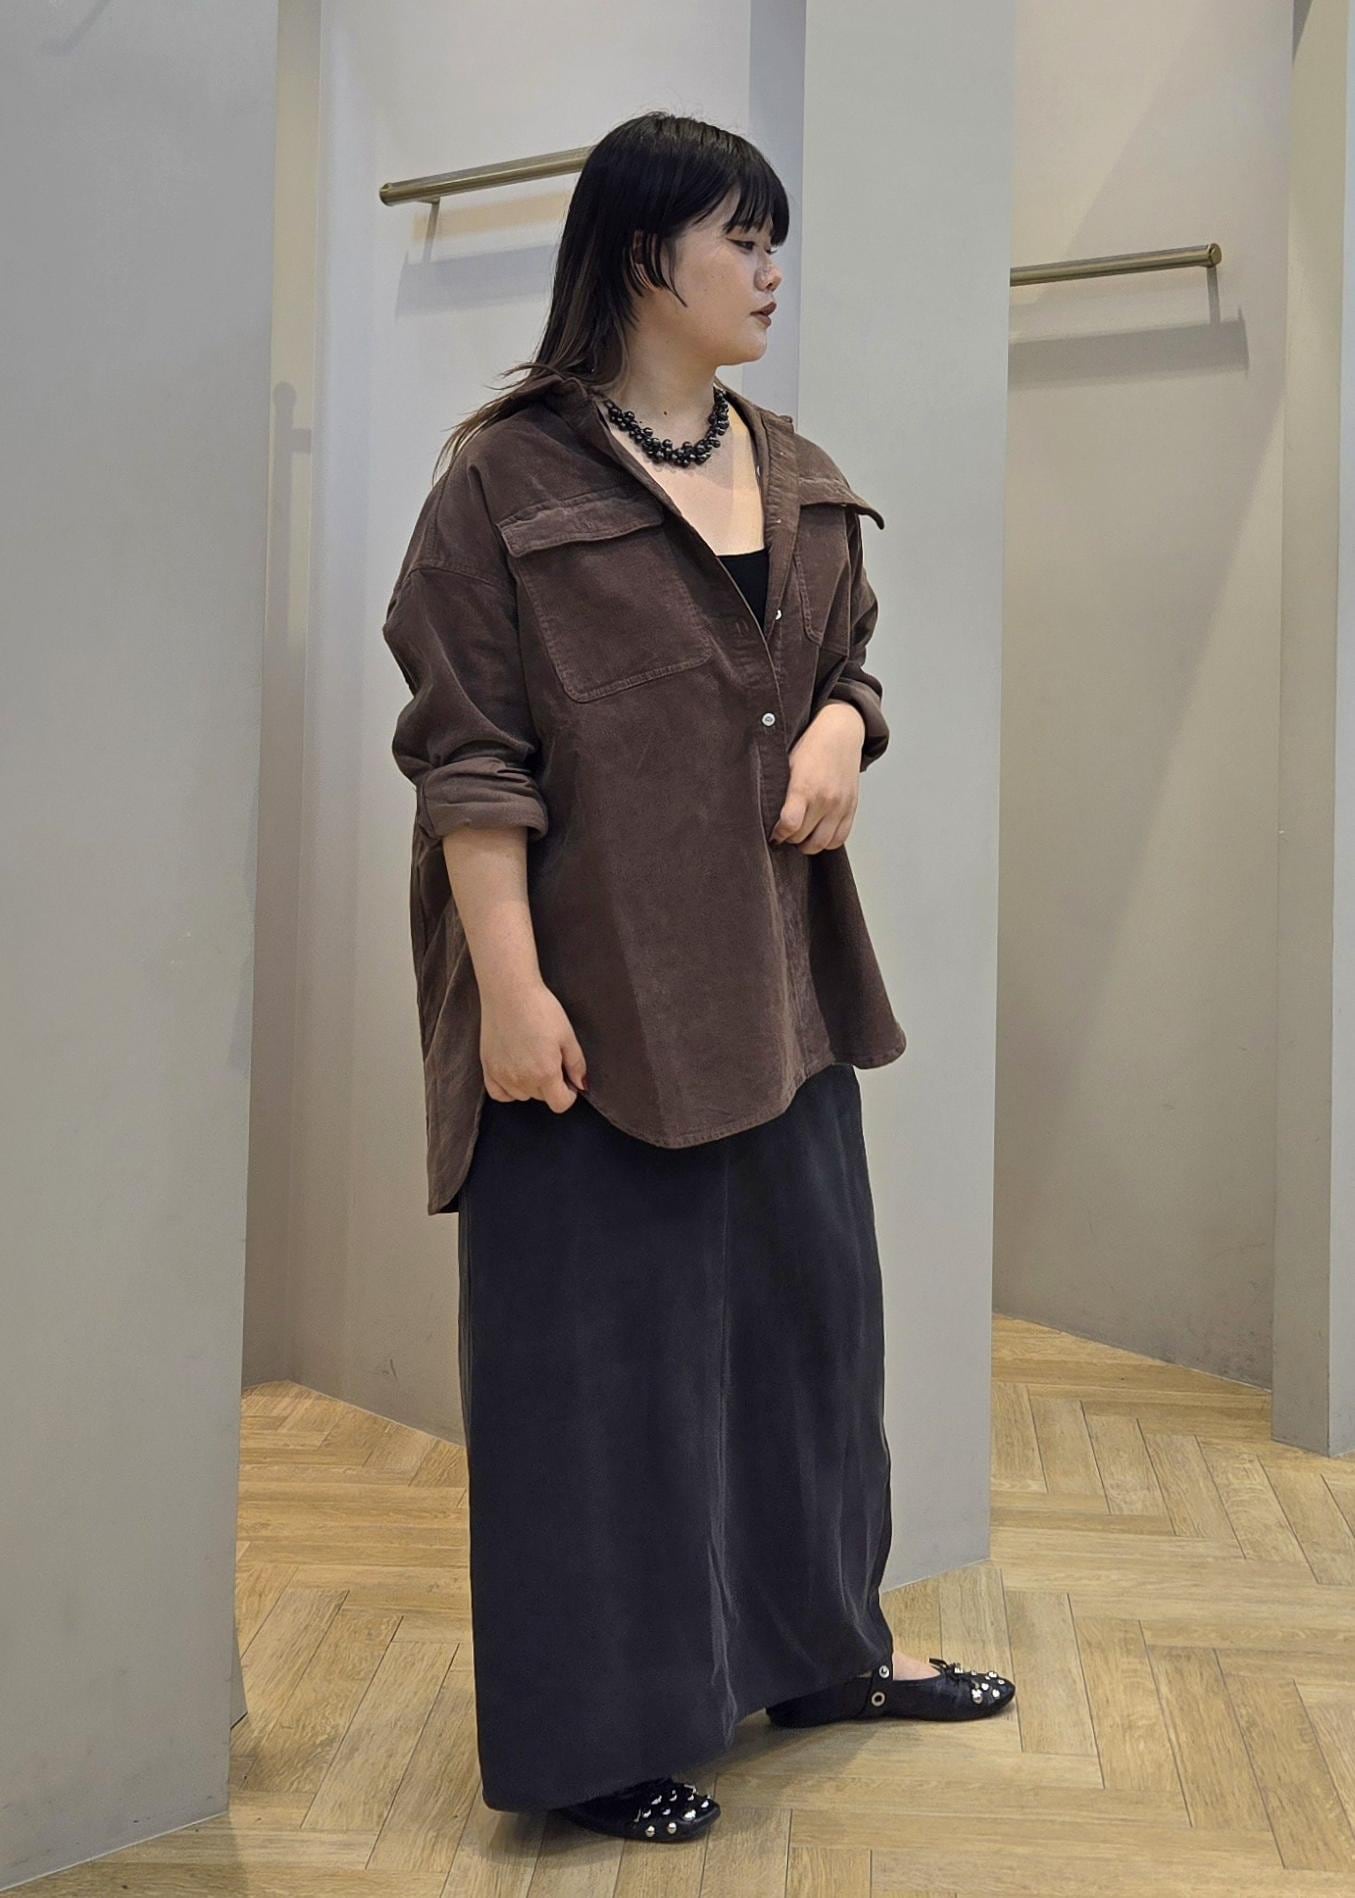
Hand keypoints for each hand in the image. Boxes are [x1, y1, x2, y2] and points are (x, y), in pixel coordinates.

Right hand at [480, 978, 588, 1110]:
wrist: (509, 991)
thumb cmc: (541, 1009)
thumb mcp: (567, 1035)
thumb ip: (577, 1065)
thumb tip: (581, 1086)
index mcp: (545, 1073)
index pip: (560, 1104)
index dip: (569, 1094)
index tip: (568, 1080)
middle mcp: (522, 1079)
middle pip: (542, 1097)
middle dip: (550, 1085)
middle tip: (550, 1059)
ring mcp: (502, 1075)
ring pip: (522, 1095)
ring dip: (530, 1085)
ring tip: (532, 1058)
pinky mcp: (488, 1067)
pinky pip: (499, 1093)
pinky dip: (508, 1089)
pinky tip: (515, 1072)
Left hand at [770, 702, 866, 851]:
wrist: (840, 733)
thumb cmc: (811, 748)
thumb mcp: (787, 765)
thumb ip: (779, 791)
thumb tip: (765, 816)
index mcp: (804, 788)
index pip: (789, 825)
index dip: (778, 834)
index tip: (773, 833)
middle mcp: (825, 799)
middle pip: (803, 838)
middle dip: (790, 839)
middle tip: (784, 833)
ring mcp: (840, 806)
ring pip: (822, 844)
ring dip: (808, 845)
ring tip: (801, 835)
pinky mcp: (851, 808)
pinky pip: (840, 838)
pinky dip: (827, 842)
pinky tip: (817, 833)